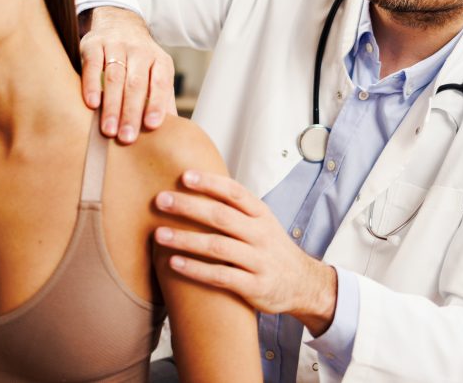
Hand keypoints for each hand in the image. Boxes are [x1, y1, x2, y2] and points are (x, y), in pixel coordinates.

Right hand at [79, 6, 176, 143]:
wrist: (119, 22)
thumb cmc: (140, 58)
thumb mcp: (157, 72)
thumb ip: (163, 98)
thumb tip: (174, 130)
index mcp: (159, 60)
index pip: (160, 83)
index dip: (156, 104)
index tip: (151, 126)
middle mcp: (140, 51)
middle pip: (136, 84)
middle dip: (131, 112)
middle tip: (127, 138)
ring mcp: (116, 46)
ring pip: (115, 77)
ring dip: (112, 105)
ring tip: (108, 130)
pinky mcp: (94, 44)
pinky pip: (92, 65)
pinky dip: (91, 84)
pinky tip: (91, 104)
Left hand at [154, 170, 337, 335]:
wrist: (303, 285)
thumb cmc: (271, 249)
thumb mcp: (261, 223)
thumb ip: (235, 208)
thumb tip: (196, 185)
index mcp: (261, 214)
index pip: (234, 193)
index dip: (210, 183)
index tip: (184, 176)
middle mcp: (261, 234)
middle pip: (221, 216)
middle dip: (189, 207)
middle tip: (161, 200)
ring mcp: (259, 261)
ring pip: (218, 246)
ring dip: (186, 239)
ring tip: (159, 235)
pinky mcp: (255, 286)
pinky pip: (221, 276)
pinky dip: (196, 269)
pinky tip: (174, 263)